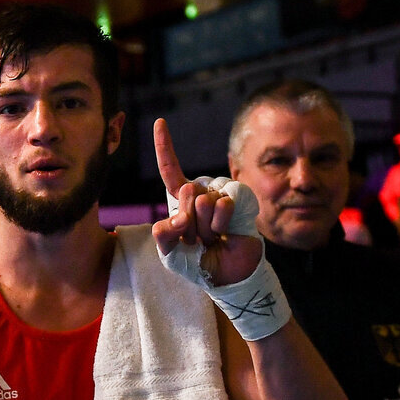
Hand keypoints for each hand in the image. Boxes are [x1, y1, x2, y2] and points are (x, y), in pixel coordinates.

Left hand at [152, 118, 260, 285]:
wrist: (228, 276)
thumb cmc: (199, 264)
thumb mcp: (171, 255)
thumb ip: (163, 236)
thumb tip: (179, 218)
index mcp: (182, 203)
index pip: (171, 172)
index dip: (165, 148)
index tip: (159, 122)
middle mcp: (202, 193)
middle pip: (185, 192)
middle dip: (189, 223)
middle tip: (199, 240)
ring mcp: (221, 195)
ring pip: (204, 201)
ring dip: (207, 228)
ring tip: (214, 238)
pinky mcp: (239, 199)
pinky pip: (224, 204)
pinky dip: (222, 223)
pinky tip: (227, 232)